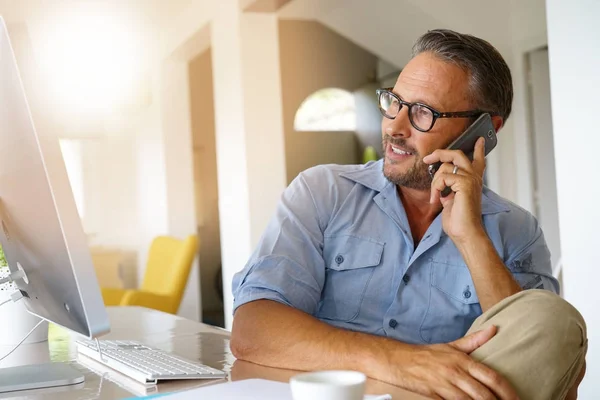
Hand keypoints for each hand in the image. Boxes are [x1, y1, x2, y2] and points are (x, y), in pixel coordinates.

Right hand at [390, 325, 517, 398]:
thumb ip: (474, 341)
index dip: (507, 391)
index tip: (517, 399)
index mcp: (462, 360)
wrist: (399, 360)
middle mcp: (455, 372)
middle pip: (484, 393)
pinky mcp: (434, 395)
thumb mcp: (451, 346)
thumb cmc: (426, 355)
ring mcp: (444, 384)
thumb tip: (494, 329)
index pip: (492, 377)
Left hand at [422, 137, 485, 243]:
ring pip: (445, 166)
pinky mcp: (465, 183)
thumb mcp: (451, 200)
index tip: (479, 140)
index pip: (478, 160)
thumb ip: (449, 187)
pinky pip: (443, 177)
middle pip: (457, 154)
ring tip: (435, 196)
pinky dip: (435, 188)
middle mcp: (474, 178)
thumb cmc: (458, 221)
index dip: (478, 149)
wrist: (465, 233)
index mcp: (473, 181)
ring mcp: (470, 179)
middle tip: (428, 158)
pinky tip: (437, 199)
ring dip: (434, 182)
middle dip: (441, 153)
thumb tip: (440, 181)